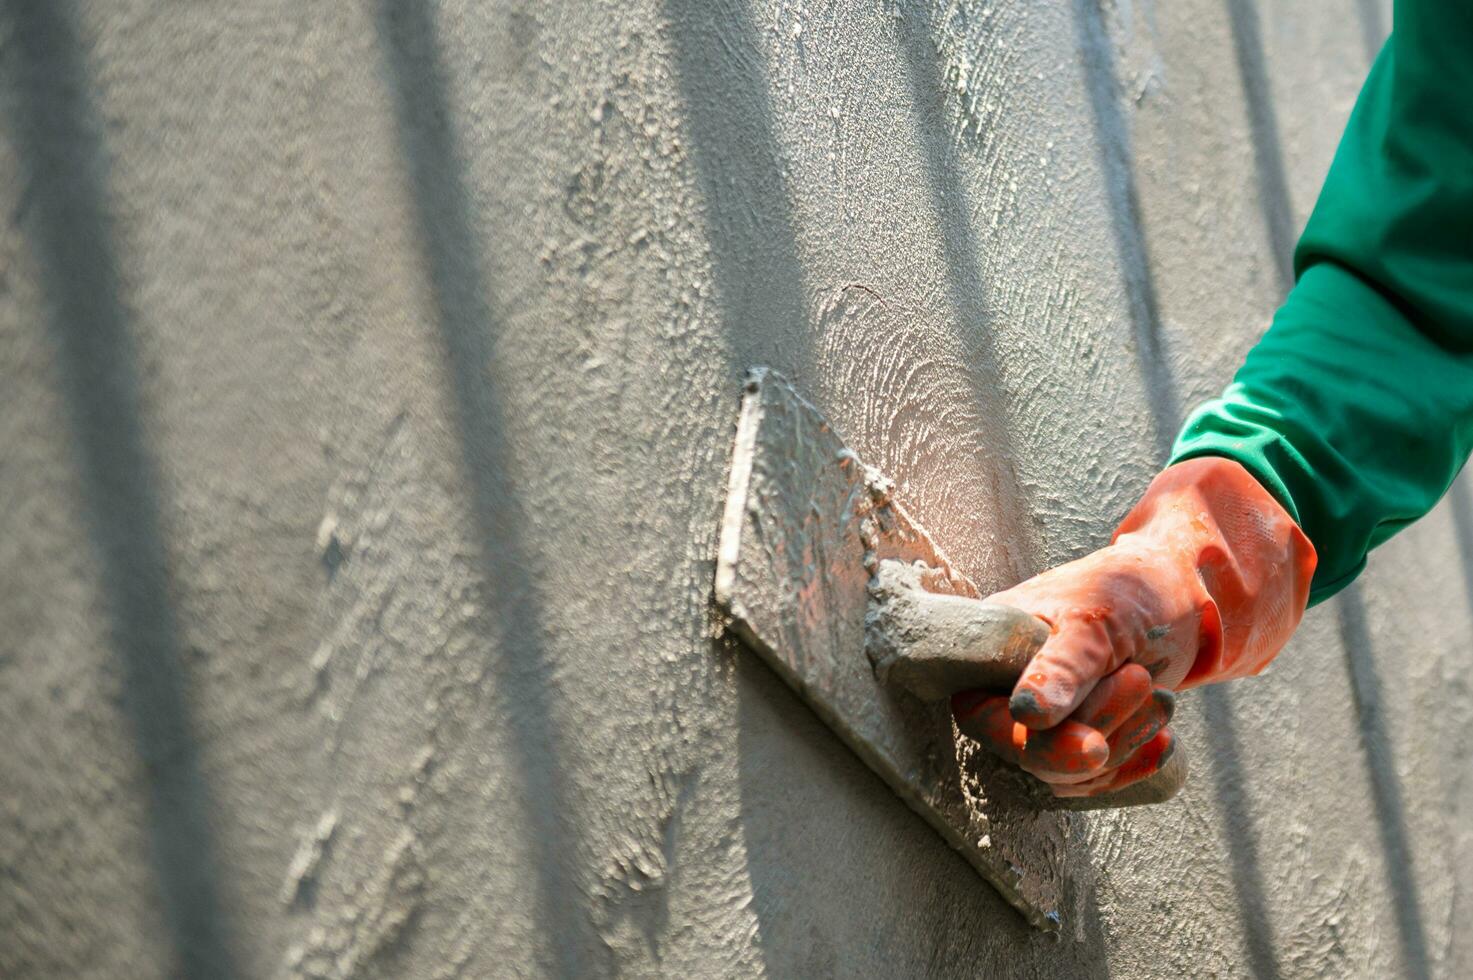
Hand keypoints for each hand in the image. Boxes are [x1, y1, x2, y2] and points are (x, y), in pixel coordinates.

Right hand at [953, 456, 1315, 797]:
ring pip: (1065, 773)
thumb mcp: (1095, 621)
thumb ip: (1061, 666)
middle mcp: (1000, 691)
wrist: (1173, 597)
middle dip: (1097, 725)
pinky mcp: (1073, 742)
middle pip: (1027, 751)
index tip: (1096, 747)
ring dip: (1123, 740)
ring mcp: (1037, 723)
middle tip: (1143, 681)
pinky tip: (1164, 740)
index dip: (1033, 740)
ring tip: (1162, 695)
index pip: (983, 716)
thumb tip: (1026, 715)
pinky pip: (1092, 780)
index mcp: (987, 651)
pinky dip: (1132, 763)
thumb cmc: (1124, 590)